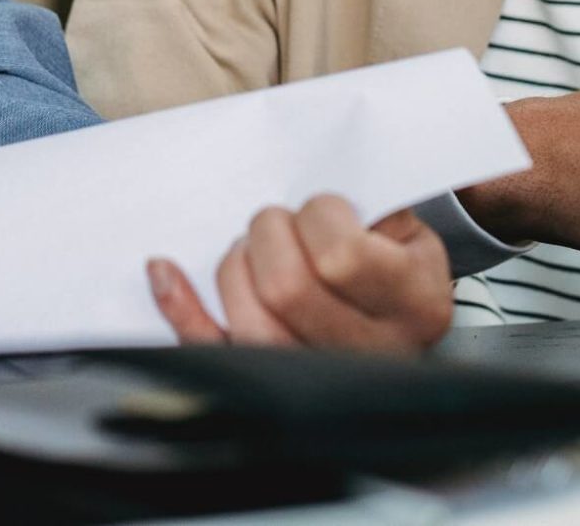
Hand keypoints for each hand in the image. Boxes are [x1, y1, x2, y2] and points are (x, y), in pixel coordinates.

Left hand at [146, 195, 453, 350]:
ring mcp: (319, 379)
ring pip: (250, 326)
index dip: (320, 215)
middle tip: (280, 223)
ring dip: (235, 268)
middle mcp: (372, 353)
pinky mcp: (268, 386)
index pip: (341, 256)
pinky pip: (213, 353)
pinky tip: (166, 271)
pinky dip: (182, 309)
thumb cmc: (395, 258)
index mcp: (414, 304)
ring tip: (253, 251)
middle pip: (286, 289)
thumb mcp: (408, 229)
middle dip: (269, 235)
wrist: (402, 316)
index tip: (325, 209)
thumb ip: (369, 207)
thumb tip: (302, 192)